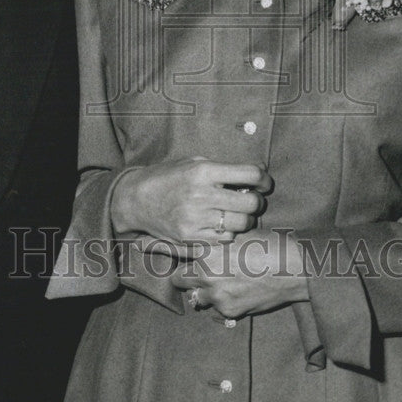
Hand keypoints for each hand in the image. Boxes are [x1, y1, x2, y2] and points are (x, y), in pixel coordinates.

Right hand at [110, 157, 270, 252]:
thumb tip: (253, 176)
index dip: (263, 179)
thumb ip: (221, 169)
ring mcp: (196, 219)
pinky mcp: (191, 238)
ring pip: (241, 224)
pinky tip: (221, 224)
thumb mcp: (192, 163)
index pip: (249, 174)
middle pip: (250, 203)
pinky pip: (224, 239)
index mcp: (203, 171)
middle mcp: (201, 195)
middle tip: (252, 200)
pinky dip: (228, 232)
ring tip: (237, 213)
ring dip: (245, 219)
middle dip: (257, 201)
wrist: (136, 200)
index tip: (264, 183)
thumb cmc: (168, 178)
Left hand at [171, 230, 308, 317]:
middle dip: (185, 277)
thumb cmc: (266, 244)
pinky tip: (236, 292)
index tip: (170, 254)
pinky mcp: (229, 311)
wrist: (292, 267)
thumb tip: (201, 244)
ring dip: (203, 291)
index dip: (174, 254)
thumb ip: (214, 242)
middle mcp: (205, 274)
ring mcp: (216, 295)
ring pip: (196, 297)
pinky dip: (221, 302)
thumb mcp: (236, 234)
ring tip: (219, 283)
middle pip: (177, 280)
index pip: (175, 254)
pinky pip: (215, 309)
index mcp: (205, 250)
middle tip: (196, 272)